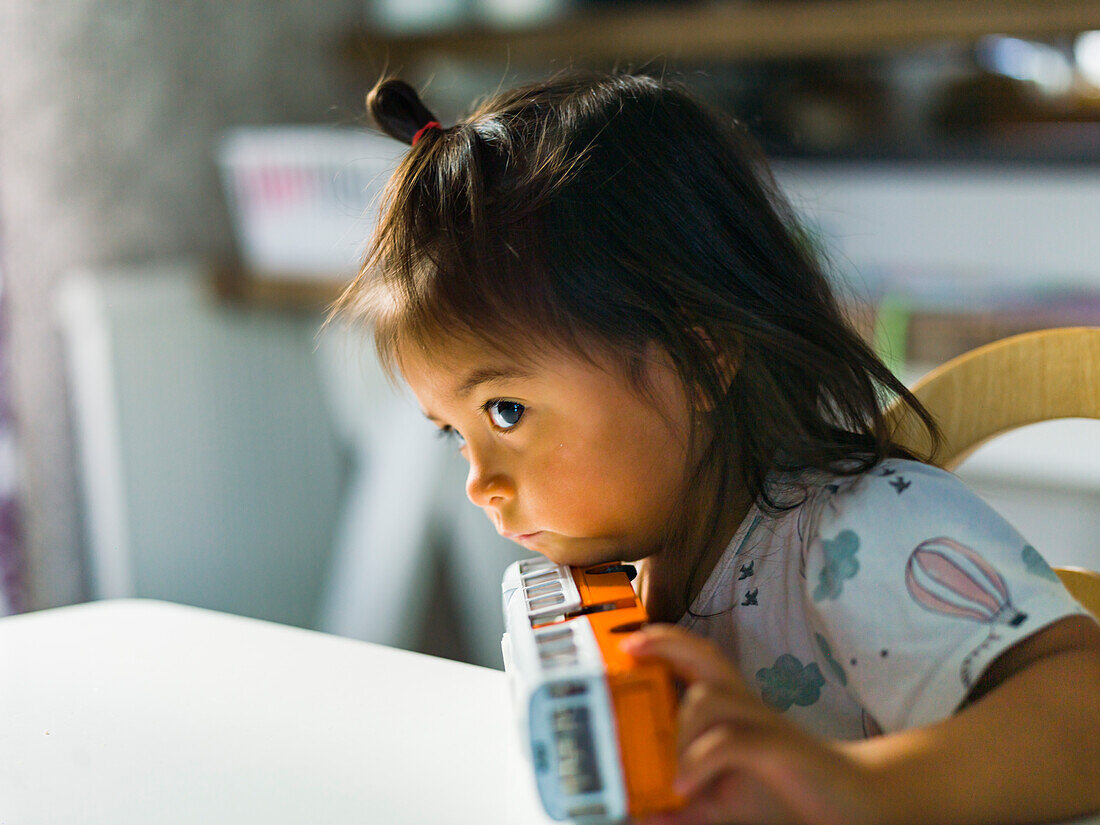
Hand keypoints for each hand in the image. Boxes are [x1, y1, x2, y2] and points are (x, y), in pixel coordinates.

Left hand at [621, 624, 876, 824]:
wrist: (852, 800)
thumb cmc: (784, 791)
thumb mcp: (723, 802)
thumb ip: (683, 806)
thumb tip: (640, 815)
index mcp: (731, 707)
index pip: (696, 659)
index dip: (664, 642)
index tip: (627, 644)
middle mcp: (744, 705)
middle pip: (704, 656)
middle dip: (665, 643)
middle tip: (629, 649)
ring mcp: (762, 722)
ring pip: (708, 698)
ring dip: (676, 730)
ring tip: (664, 772)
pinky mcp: (776, 748)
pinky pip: (729, 742)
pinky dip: (699, 761)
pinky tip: (683, 785)